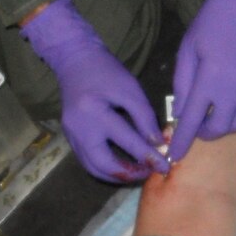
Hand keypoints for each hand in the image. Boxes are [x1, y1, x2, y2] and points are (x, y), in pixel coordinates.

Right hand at [20, 0, 168, 181]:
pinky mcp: (70, 138)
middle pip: (103, 164)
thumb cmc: (106, 71)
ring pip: (93, 168)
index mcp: (94, 112)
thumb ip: (145, 118)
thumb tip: (158, 145)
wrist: (75, 60)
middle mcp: (78, 128)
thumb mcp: (131, 90)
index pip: (126, 141)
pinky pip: (88, 161)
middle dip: (129, 174)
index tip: (165, 167)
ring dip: (116, 175)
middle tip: (149, 173)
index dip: (148, 156)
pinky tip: (122, 165)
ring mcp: (71, 135)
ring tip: (138, 172)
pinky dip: (106, 168)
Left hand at [169, 0, 235, 162]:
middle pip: (217, 129)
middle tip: (196, 126)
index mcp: (210, 81)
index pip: (192, 122)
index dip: (182, 142)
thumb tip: (181, 112)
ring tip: (215, 118)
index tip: (173, 156)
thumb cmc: (213, 21)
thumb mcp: (188, 50)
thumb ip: (183, 84)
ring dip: (224, 127)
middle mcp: (234, 90)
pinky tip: (235, 111)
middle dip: (203, 133)